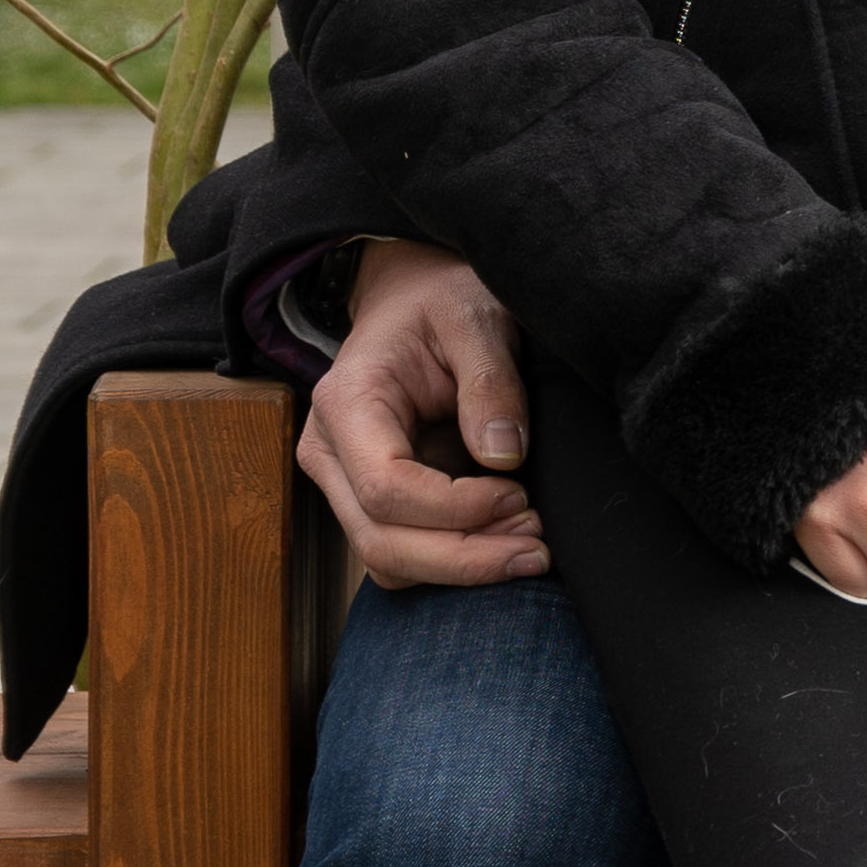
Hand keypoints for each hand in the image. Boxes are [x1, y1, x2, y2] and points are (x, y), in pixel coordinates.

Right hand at [297, 240, 546, 586]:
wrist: (412, 299)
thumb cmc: (440, 300)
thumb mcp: (475, 317)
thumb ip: (491, 380)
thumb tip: (503, 458)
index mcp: (347, 402)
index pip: (386, 488)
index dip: (456, 510)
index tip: (519, 495)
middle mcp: (329, 451)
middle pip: (380, 540)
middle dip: (464, 559)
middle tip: (537, 549)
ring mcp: (343, 481)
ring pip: (387, 560)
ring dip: (460, 568)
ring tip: (530, 546)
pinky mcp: (370, 498)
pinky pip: (402, 553)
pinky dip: (452, 561)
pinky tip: (505, 540)